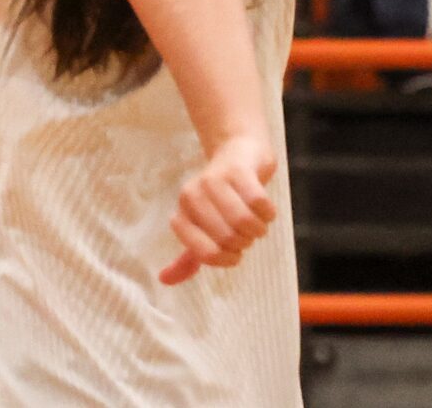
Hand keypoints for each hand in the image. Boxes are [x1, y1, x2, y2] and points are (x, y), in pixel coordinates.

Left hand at [159, 133, 277, 285]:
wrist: (239, 152)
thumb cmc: (220, 198)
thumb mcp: (200, 226)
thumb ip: (187, 257)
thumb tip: (164, 280)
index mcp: (183, 211)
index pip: (206, 254)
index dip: (226, 259)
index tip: (232, 252)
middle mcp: (195, 193)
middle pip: (228, 240)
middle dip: (244, 243)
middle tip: (246, 234)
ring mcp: (217, 179)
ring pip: (245, 223)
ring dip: (258, 230)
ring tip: (257, 224)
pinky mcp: (240, 170)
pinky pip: (260, 204)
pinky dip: (268, 214)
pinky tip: (265, 210)